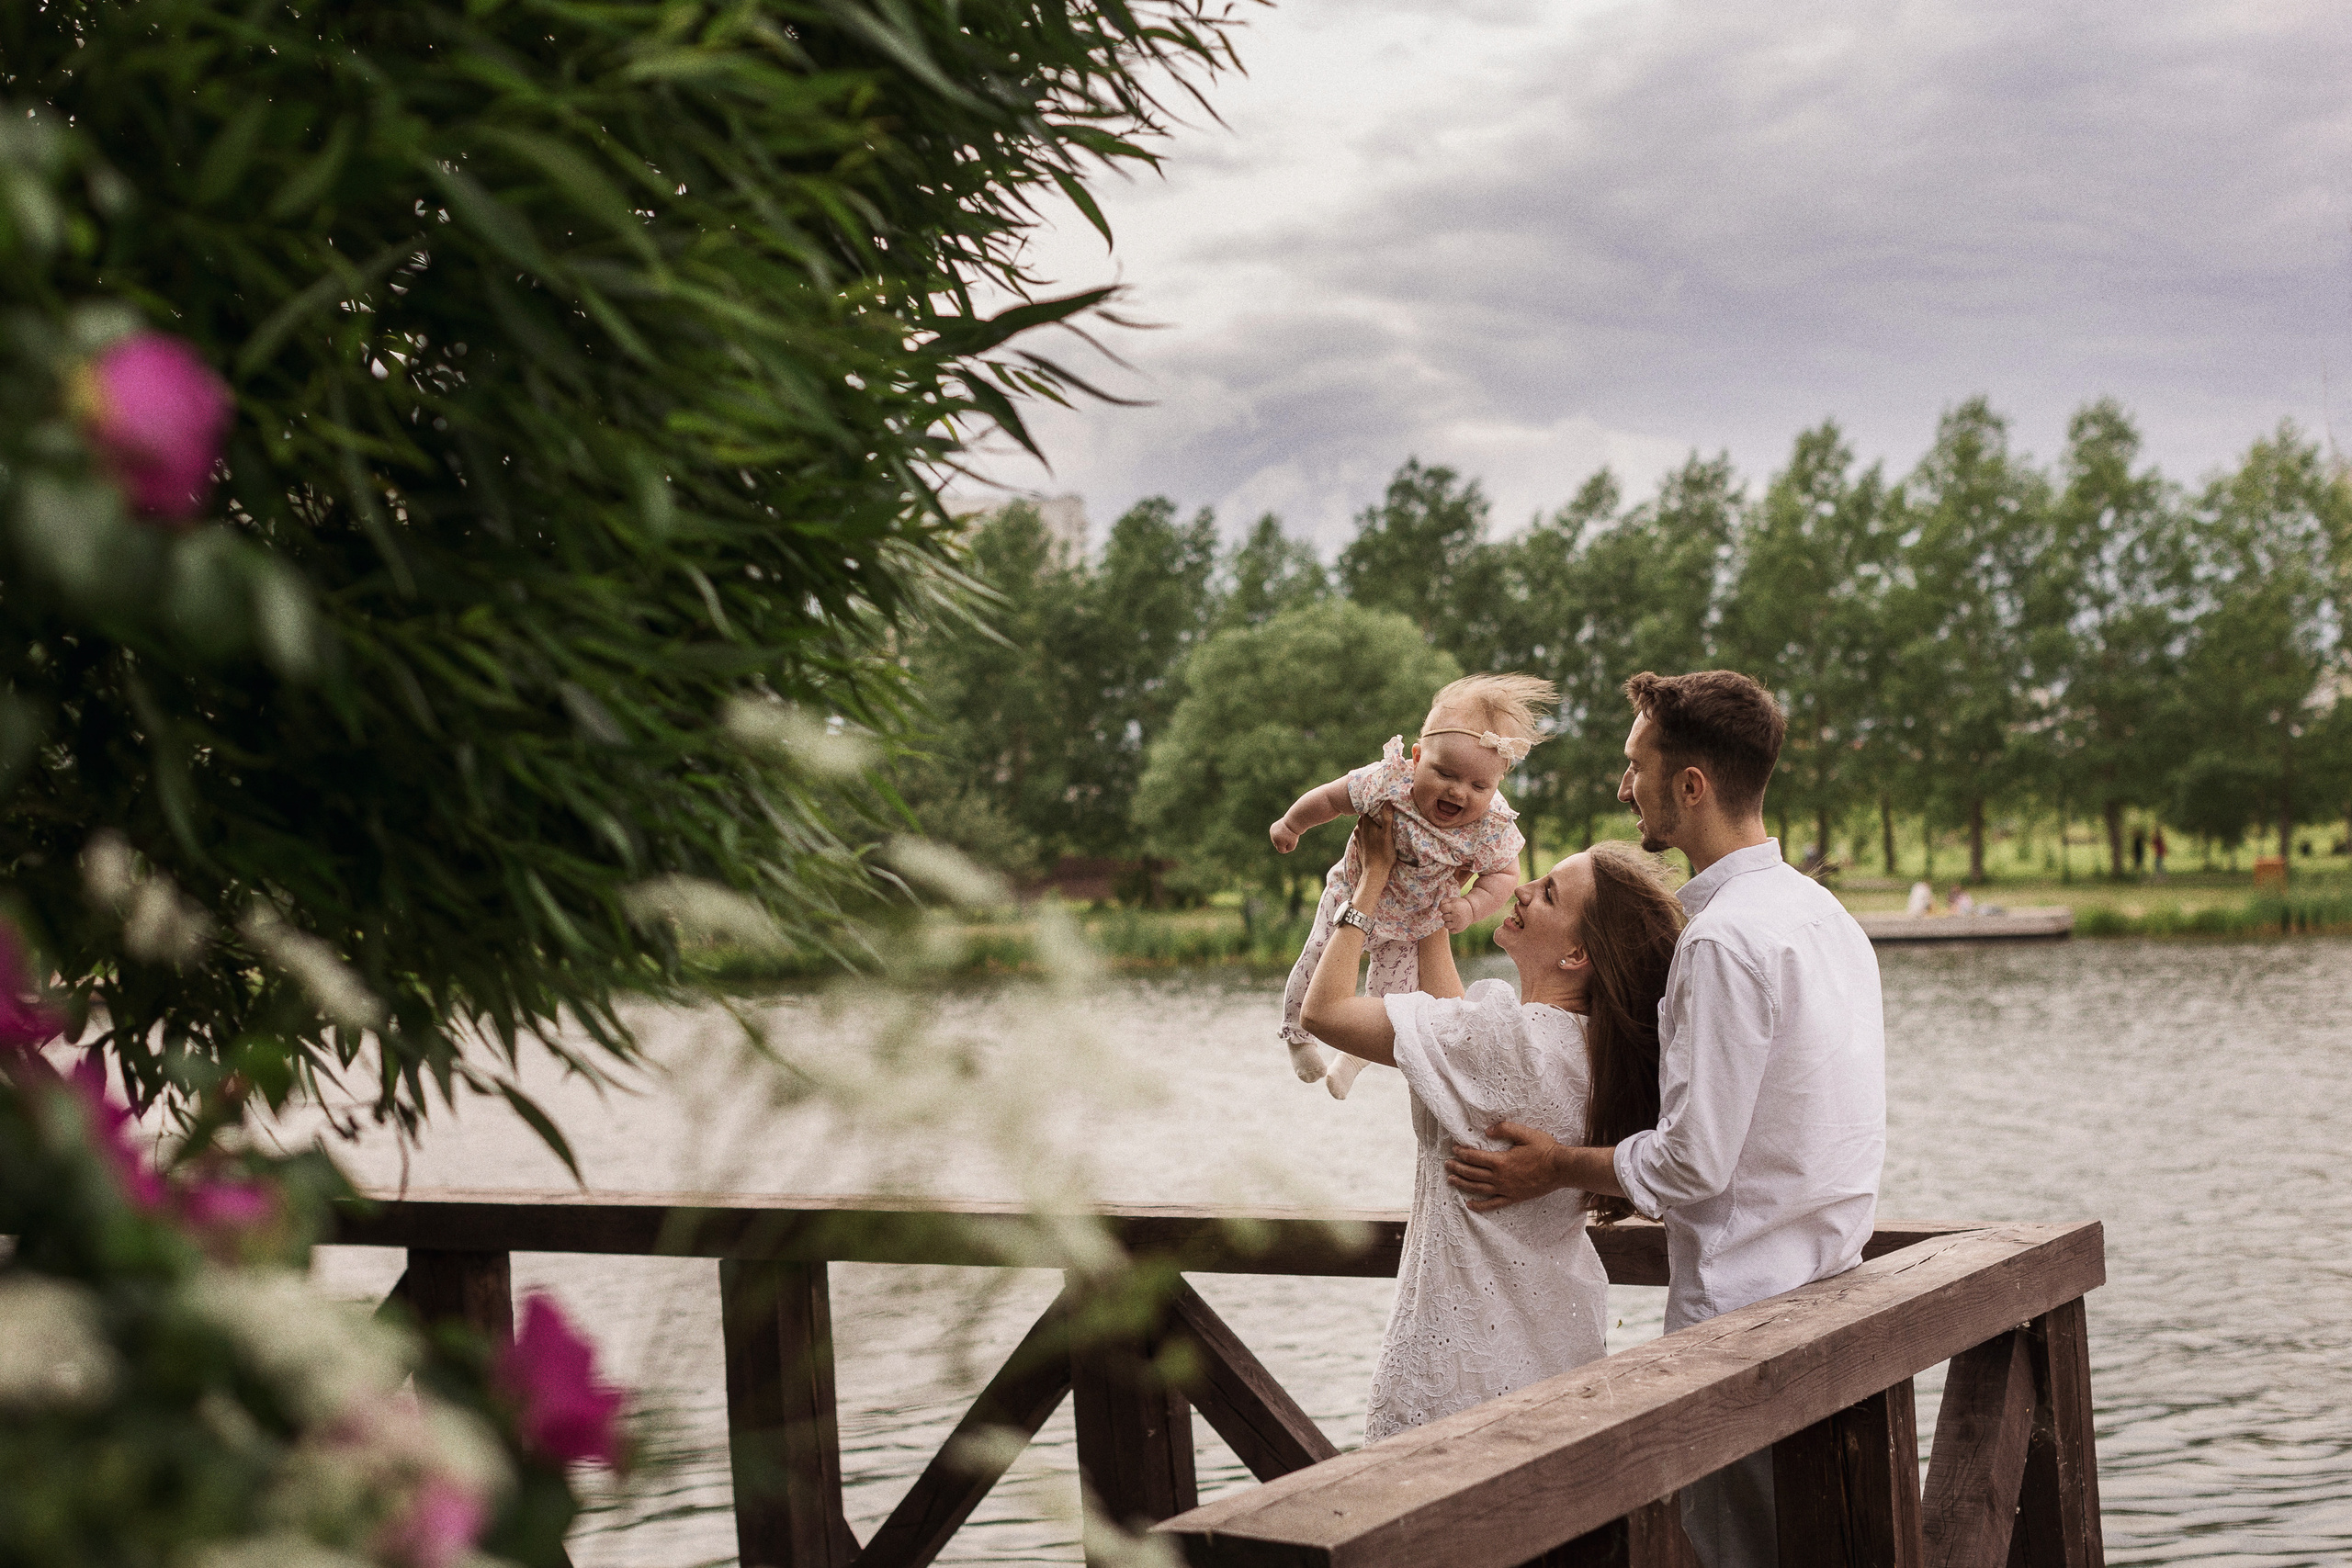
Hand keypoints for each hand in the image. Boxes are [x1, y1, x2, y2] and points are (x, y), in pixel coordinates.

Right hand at [1269, 819, 1298, 853]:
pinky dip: (1279, 833)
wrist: (1293, 821)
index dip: (1287, 849)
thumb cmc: (1294, 833)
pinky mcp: (1272, 828)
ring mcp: (1272, 832)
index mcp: (1278, 842)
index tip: (1292, 843)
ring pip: (1276, 839)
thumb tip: (1281, 848)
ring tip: (1286, 834)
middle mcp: (1273, 838)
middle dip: (1283, 843)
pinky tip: (1283, 830)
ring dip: (1281, 839)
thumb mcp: (1293, 844)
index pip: (1281, 850)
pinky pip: (1275, 834)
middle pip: (1278, 845)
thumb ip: (1287, 849)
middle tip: (1290, 837)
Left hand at [1352, 805, 1396, 894]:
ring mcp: (1358, 837)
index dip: (1375, 804)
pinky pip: (1362, 833)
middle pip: (1365, 815)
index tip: (1382, 802)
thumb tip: (1387, 801)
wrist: (1374, 872)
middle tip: (1382, 811)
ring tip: (1378, 822)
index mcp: (1366, 823)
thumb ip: (1387, 817)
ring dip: (1369, 822)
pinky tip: (1373, 834)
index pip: (1368, 807)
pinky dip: (1366, 831)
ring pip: (1363, 824)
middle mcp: (1359, 828)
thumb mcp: (1388, 834)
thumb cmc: (1384, 853)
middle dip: (1373, 813)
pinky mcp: (1358, 844)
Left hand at [1439, 895, 1473, 933]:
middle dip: (1446, 915)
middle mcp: (1457, 916)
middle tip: (1452, 913)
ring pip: (1446, 925)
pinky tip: (1455, 923)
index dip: (1443, 908)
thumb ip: (1442, 902)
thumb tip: (1437, 909)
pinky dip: (1452, 927)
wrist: (1472, 910)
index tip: (1448, 908)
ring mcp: (1458, 923)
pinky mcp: (1460, 929)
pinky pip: (1450, 931)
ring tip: (1453, 918)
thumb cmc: (1459, 905)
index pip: (1442, 909)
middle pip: (1443, 917)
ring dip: (1448, 922)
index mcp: (1455, 907)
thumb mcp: (1452, 900)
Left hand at [1445, 1120, 1567, 1211]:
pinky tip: (1470, 1204)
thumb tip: (1487, 1131)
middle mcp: (1500, 1177)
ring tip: (1451, 1181)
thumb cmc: (1544, 1149)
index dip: (1462, 1153)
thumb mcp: (1525, 1133)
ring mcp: (1506, 1189)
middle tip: (1447, 1165)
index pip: (1474, 1157)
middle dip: (1458, 1168)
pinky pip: (1493, 1204)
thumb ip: (1505, 1129)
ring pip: (1479, 1188)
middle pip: (1473, 1173)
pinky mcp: (1514, 1197)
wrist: (1561, 1169)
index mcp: (1501, 1161)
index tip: (1454, 1149)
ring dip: (1463, 1184)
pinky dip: (1480, 1205)